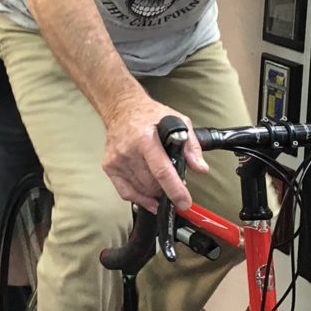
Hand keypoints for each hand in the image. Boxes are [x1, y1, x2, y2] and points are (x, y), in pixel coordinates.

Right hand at [102, 93, 208, 209]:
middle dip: (167, 188)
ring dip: (155, 192)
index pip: (161, 171)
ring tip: (161, 183)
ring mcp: (117, 160)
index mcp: (146, 138)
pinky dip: (139, 198)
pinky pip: (125, 192)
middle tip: (174, 182)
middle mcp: (128, 150)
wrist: (122, 109)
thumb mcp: (179, 121)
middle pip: (152, 184)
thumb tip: (200, 168)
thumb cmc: (150, 115)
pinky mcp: (109, 166)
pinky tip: (149, 199)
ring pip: (141, 190)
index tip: (184, 202)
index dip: (174, 190)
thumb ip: (192, 146)